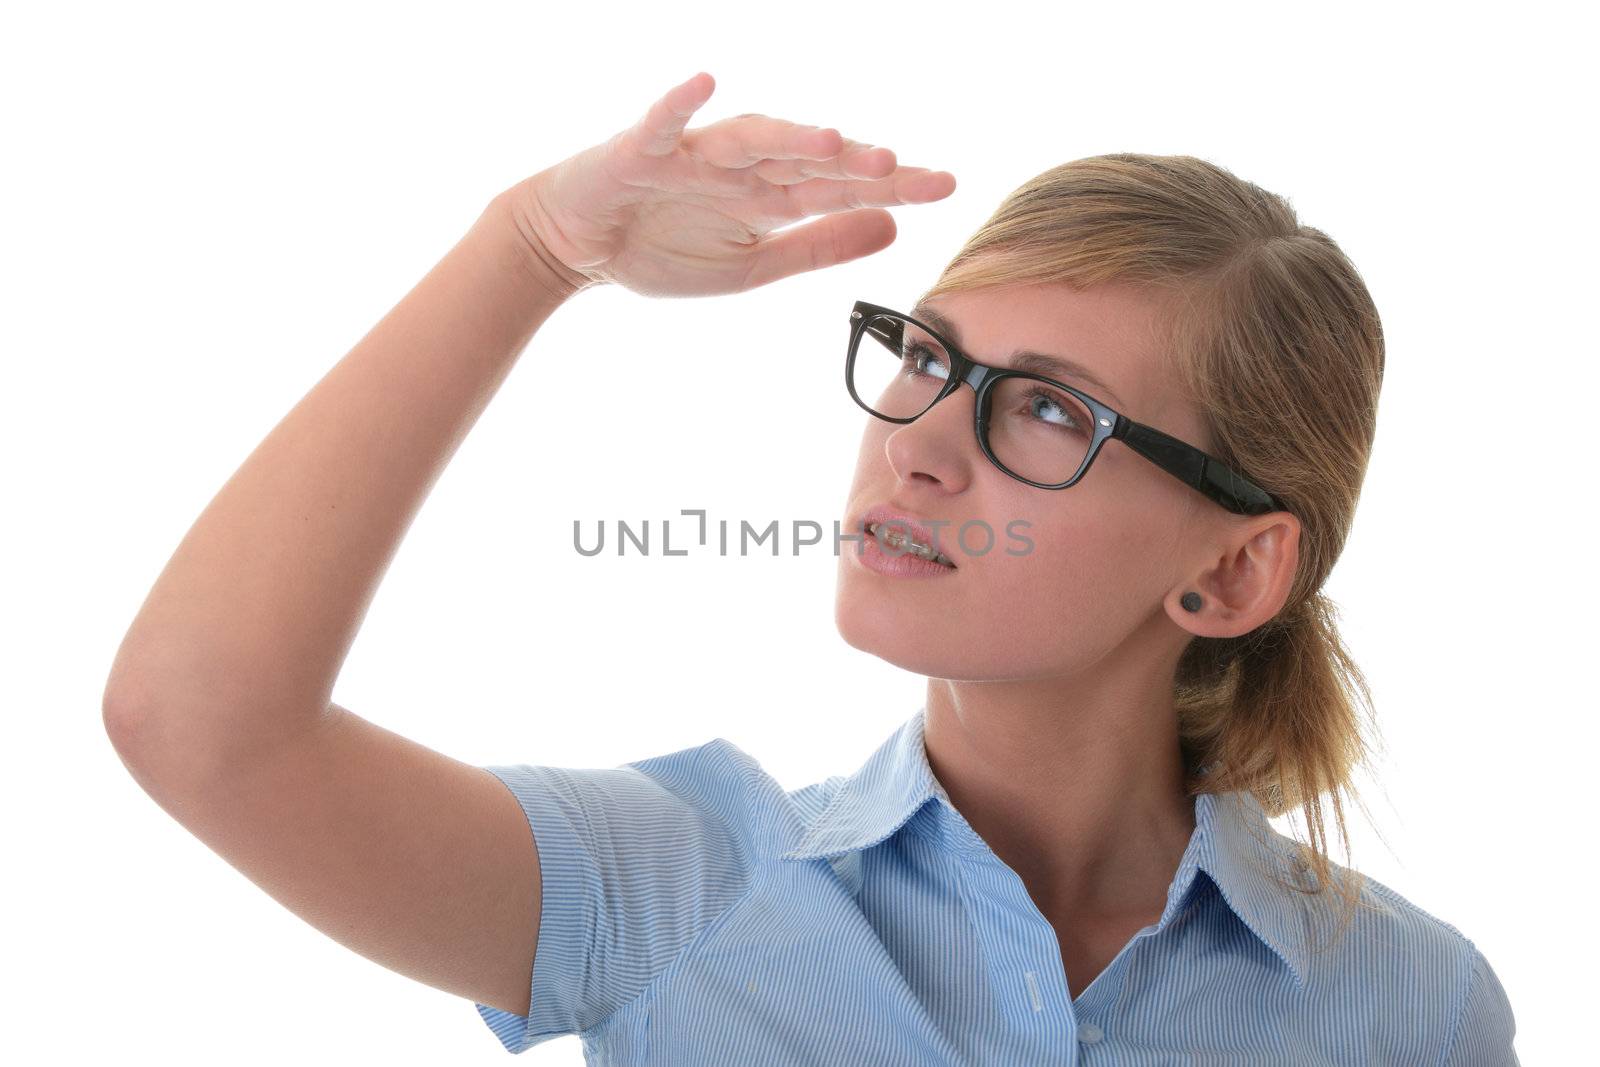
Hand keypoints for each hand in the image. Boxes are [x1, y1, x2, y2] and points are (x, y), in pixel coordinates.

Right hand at [496, 72, 955, 299]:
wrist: (576, 246)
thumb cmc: (661, 248)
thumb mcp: (753, 266)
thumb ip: (819, 246)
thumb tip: (893, 230)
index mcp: (769, 197)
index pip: (840, 188)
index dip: (890, 188)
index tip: (946, 186)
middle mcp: (741, 168)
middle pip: (805, 161)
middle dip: (852, 164)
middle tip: (905, 169)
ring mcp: (692, 156)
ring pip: (748, 140)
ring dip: (787, 137)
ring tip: (832, 142)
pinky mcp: (639, 152)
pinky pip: (661, 123)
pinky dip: (679, 105)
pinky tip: (704, 83)